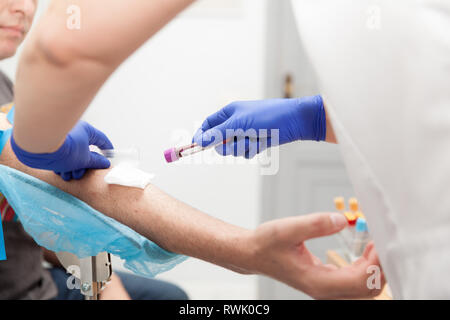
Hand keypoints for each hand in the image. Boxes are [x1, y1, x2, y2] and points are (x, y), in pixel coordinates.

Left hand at [11, 121, 112, 180]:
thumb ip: (96, 162)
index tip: (109, 156)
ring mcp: (62, 136)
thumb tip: (104, 163)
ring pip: (71, 153)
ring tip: (68, 175)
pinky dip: (61, 164)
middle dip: (83, 165)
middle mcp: (74, 131)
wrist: (38, 147)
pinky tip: (59, 171)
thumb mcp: (85, 160)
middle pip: (84, 150)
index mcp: (86, 130)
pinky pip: (61, 153)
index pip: (101, 140)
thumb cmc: (63, 149)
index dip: (107, 149)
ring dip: (71, 167)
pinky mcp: (50, 142)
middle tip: (81, 173)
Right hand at [192, 95, 325, 158]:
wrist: (294, 121)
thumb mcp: (240, 123)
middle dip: (227, 145)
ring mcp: (246, 133)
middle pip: (219, 140)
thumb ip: (218, 133)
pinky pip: (245, 152)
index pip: (208, 124)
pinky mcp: (255, 142)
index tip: (197, 146)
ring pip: (233, 149)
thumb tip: (200, 141)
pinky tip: (263, 142)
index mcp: (229, 112)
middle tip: (234, 141)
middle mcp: (236, 122)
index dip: (202, 135)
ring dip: (242, 147)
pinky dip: (252, 149)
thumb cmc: (267, 116)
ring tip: (255, 138)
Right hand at [247, 213, 383, 298]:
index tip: (378, 239)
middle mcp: (325, 290)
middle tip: (382, 238)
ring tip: (375, 241)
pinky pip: (356, 280)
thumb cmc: (266, 244)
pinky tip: (366, 248)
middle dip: (381, 266)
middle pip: (368, 289)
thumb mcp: (287, 229)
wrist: (253, 253)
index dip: (376, 262)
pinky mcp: (327, 281)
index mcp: (317, 282)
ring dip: (375, 267)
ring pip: (364, 287)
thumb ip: (315, 224)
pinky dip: (366, 266)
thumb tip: (343, 220)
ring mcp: (327, 288)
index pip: (360, 281)